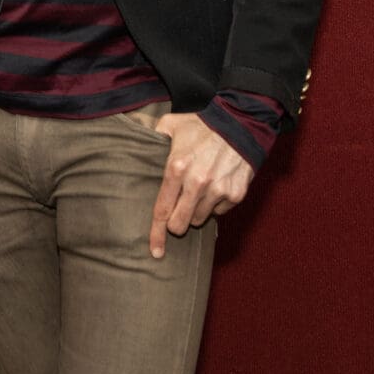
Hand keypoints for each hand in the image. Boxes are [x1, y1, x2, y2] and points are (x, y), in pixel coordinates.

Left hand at [148, 113, 253, 258]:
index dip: (156, 233)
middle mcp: (197, 182)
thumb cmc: (202, 125)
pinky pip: (220, 212)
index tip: (155, 250)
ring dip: (196, 211)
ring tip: (199, 190)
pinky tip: (215, 186)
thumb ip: (151, 133)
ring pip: (200, 219)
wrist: (241, 123)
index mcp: (176, 168)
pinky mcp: (235, 194)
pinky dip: (216, 205)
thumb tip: (133, 132)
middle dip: (176, 224)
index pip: (162, 210)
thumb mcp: (171, 124)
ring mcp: (218, 190)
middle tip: (178, 213)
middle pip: (181, 224)